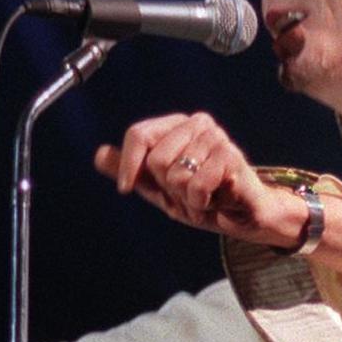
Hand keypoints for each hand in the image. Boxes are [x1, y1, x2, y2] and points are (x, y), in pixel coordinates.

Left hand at [93, 112, 303, 246]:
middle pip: (156, 159)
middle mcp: (198, 124)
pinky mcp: (231, 157)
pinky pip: (196, 186)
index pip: (139, 134)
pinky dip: (202, 202)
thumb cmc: (204, 199)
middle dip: (167, 188)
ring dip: (187, 198)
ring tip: (205, 196)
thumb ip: (132, 171)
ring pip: (175, 175)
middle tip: (188, 192)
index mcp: (178, 125)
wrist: (243, 217)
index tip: (127, 188)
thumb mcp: (159, 188)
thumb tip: (98, 154)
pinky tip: (216, 199)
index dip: (128, 165)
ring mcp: (216, 138)